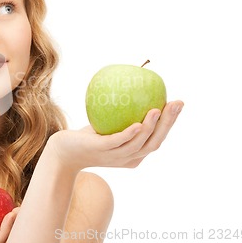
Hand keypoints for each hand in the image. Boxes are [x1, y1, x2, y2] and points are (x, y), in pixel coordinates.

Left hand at [49, 100, 183, 170]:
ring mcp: (115, 156)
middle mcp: (129, 158)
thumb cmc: (86, 137)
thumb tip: (131, 84)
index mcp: (134, 154)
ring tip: (158, 109)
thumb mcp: (106, 124)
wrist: (64, 152)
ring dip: (151, 127)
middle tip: (177, 103)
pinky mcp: (100, 151)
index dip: (170, 122)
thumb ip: (120, 112)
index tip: (178, 103)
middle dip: (168, 123)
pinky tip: (137, 123)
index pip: (157, 138)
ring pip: (139, 144)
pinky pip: (117, 142)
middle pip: (154, 142)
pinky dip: (129, 135)